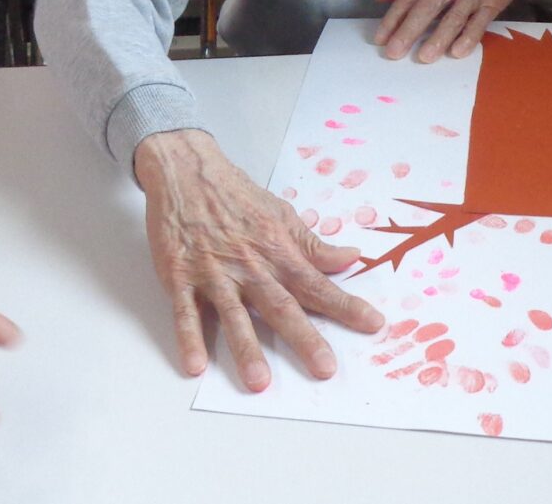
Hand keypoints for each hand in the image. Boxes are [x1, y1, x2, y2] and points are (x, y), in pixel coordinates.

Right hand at [136, 130, 385, 391]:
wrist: (185, 170)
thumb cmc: (235, 194)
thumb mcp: (280, 214)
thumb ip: (313, 244)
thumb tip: (351, 258)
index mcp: (276, 250)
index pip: (316, 283)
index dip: (345, 305)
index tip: (372, 324)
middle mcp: (248, 265)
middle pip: (280, 306)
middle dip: (304, 338)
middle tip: (323, 368)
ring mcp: (212, 272)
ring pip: (233, 316)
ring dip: (246, 348)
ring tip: (259, 381)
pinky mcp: (179, 276)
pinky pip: (185, 312)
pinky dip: (188, 338)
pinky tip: (196, 365)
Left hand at [372, 0, 549, 62]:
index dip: (394, 17)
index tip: (381, 38)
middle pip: (428, 6)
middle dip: (410, 30)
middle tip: (394, 52)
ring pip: (454, 16)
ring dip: (439, 37)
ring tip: (424, 58)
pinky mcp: (493, 2)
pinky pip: (480, 21)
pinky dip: (469, 37)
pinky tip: (457, 52)